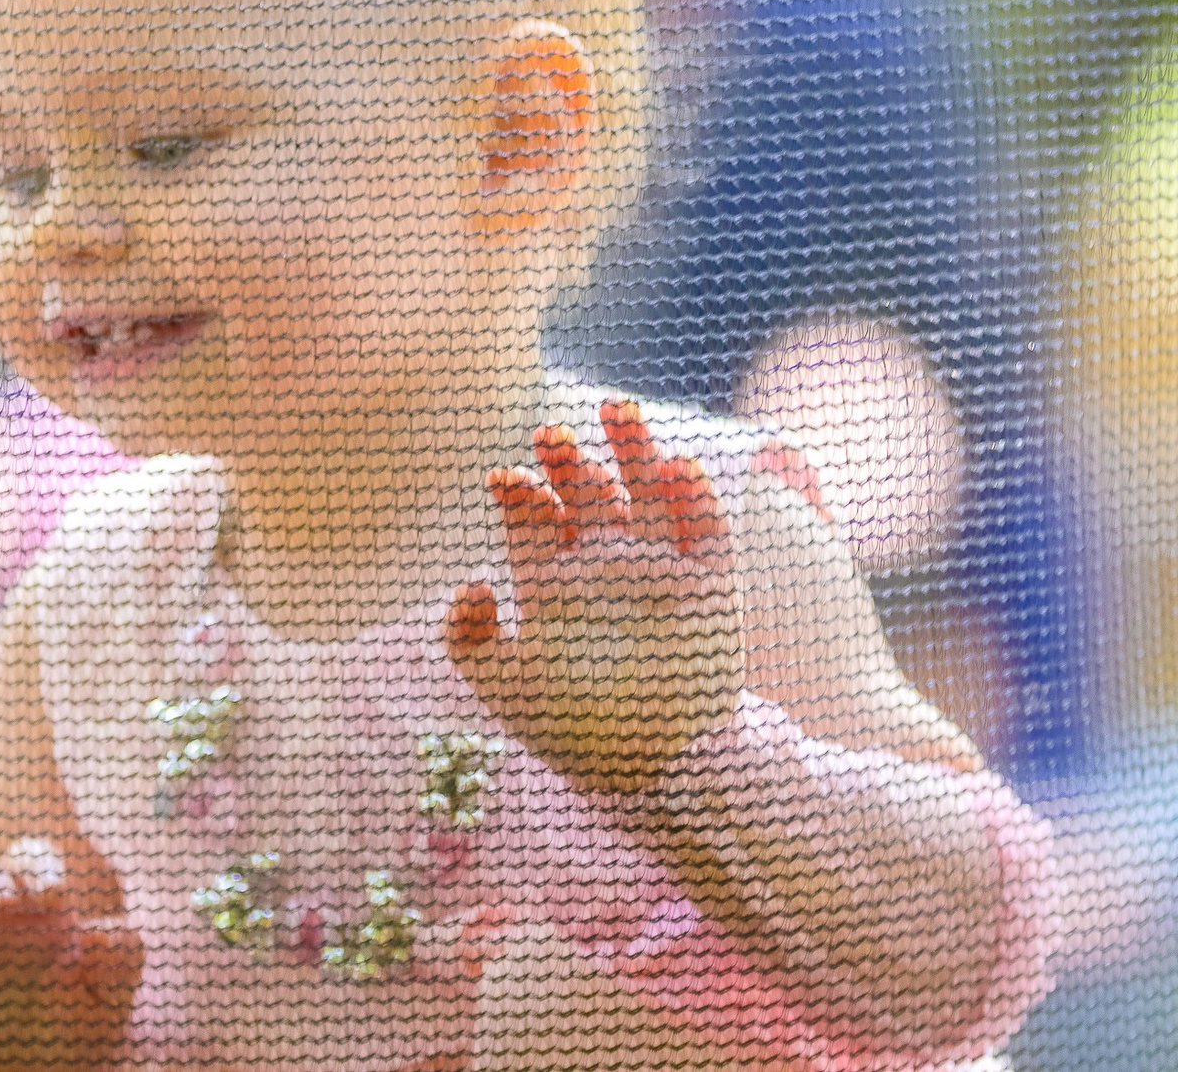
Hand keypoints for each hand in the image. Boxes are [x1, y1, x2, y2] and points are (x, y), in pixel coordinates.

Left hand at [444, 398, 742, 794]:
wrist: (657, 771)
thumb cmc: (575, 732)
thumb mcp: (503, 688)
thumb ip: (466, 641)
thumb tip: (471, 583)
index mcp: (554, 583)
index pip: (534, 516)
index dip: (519, 491)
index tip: (504, 481)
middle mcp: (606, 566)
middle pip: (588, 490)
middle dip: (568, 458)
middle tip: (547, 435)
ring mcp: (659, 569)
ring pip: (648, 488)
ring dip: (635, 447)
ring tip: (615, 407)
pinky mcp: (711, 583)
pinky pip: (707, 527)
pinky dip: (696, 494)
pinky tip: (676, 468)